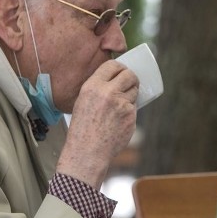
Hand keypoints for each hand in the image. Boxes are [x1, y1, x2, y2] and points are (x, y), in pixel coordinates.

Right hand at [56, 60, 139, 187]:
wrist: (87, 152)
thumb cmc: (82, 129)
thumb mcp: (82, 101)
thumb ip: (97, 88)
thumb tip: (114, 78)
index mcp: (93, 87)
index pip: (113, 65)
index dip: (120, 68)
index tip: (122, 71)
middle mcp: (108, 93)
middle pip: (129, 75)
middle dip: (132, 78)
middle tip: (130, 83)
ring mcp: (122, 105)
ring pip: (134, 91)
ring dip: (131, 95)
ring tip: (119, 107)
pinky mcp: (131, 116)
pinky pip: (134, 108)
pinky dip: (130, 112)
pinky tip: (119, 120)